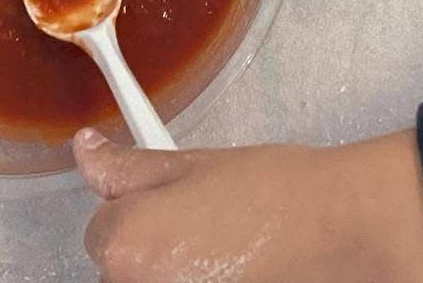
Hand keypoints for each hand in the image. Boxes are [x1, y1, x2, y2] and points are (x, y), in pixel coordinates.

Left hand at [75, 128, 422, 282]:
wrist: (335, 230)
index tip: (179, 204)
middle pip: (122, 266)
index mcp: (125, 244)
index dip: (141, 210)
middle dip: (156, 248)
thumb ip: (129, 167)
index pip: (101, 230)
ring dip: (178, 271)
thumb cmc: (272, 194)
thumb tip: (86, 152)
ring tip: (228, 253)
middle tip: (209, 229)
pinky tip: (236, 271)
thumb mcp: (194, 163)